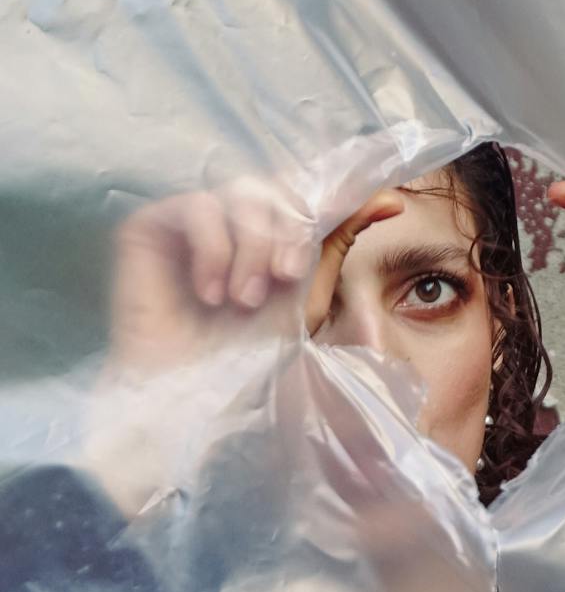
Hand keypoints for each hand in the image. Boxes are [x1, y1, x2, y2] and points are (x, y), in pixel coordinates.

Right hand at [93, 178, 400, 517]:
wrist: (188, 402)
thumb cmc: (243, 363)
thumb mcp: (306, 296)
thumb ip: (337, 243)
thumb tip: (389, 198)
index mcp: (265, 237)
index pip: (300, 194)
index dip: (337, 199)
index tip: (390, 207)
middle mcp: (227, 225)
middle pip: (273, 189)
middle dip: (286, 233)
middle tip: (282, 279)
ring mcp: (186, 225)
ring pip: (240, 193)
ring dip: (252, 247)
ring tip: (242, 301)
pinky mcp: (147, 229)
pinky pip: (197, 206)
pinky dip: (212, 249)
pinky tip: (209, 295)